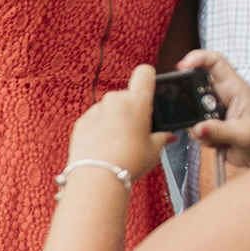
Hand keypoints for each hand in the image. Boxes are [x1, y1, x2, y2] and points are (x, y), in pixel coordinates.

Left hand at [65, 62, 167, 184]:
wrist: (97, 176)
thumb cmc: (129, 161)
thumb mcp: (154, 150)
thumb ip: (162, 137)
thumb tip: (168, 136)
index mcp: (136, 101)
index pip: (145, 74)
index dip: (149, 79)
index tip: (150, 89)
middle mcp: (114, 100)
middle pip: (127, 96)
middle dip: (133, 109)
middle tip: (137, 131)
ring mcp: (95, 110)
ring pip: (110, 109)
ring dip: (116, 119)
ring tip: (120, 143)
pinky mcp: (81, 121)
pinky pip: (96, 120)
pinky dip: (100, 129)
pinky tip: (105, 147)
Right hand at [180, 48, 249, 169]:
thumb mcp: (245, 134)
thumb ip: (219, 131)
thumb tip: (196, 128)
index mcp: (235, 88)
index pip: (214, 62)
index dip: (197, 58)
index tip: (181, 68)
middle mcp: (223, 96)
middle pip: (195, 87)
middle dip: (192, 104)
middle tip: (199, 119)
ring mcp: (214, 111)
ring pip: (191, 112)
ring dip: (200, 127)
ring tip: (219, 138)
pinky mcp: (210, 125)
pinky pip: (194, 128)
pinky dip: (202, 138)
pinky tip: (220, 144)